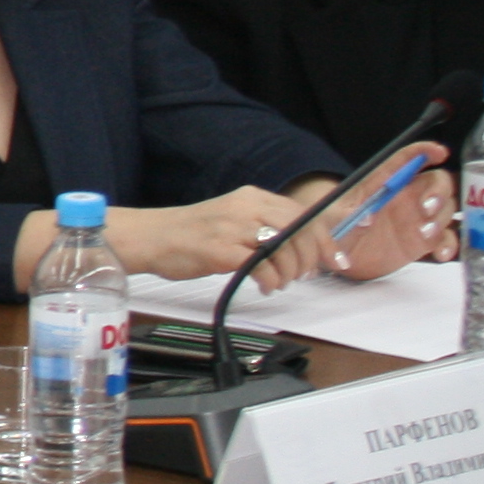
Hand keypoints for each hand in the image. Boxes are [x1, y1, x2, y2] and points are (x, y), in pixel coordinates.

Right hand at [118, 187, 328, 288]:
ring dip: (290, 272)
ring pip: (283, 248)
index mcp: (251, 197)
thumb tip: (303, 245)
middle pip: (298, 229)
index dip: (324, 239)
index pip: (302, 213)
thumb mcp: (233, 219)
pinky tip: (266, 286)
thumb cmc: (190, 234)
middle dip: (310, 258)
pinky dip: (271, 280)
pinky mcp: (220, 250)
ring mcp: (231, 228)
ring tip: (279, 282)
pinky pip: (261, 266)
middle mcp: (244, 207)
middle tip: (305, 276)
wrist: (149, 238)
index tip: (334, 259)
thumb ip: (265, 226)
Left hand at [312, 145, 449, 282]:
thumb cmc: (334, 231)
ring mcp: (418, 218)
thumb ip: (345, 218)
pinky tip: (441, 254)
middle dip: (439, 191)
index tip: (440, 152)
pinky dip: (450, 244)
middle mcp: (406, 196)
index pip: (404, 160)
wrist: (341, 260)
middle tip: (427, 208)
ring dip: (442, 219)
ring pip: (447, 208)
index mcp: (382, 183)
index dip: (422, 152)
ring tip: (425, 234)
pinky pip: (447, 238)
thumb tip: (367, 218)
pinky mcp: (425, 241)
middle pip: (437, 181)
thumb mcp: (328, 222)